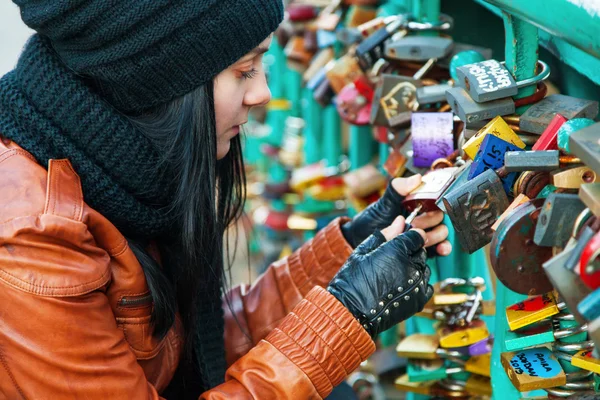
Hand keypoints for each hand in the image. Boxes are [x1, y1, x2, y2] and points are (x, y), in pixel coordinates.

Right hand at [328, 217, 433, 337]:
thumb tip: (400, 221)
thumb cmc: (353, 280)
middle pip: (421, 252)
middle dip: (411, 253)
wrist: (352, 311)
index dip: (409, 237)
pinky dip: (418, 285)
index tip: (401, 243)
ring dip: (414, 269)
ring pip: (425, 268)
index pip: (417, 235)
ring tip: (394, 276)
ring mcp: (417, 284)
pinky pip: (427, 285)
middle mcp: (411, 266)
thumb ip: (385, 234)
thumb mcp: (364, 250)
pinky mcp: (419, 299)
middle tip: (392, 262)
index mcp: (397, 250)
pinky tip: (401, 287)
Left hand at [341, 175, 451, 255]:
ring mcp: (424, 234)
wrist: (360, 239)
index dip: (435, 204)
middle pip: (440, 218)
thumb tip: (418, 178)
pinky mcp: (423, 249)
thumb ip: (398, 188)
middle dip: (430, 222)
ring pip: (441, 234)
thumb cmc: (372, 218)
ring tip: (420, 237)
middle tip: (414, 225)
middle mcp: (424, 218)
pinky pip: (439, 249)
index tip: (427, 208)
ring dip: (435, 236)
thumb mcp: (384, 202)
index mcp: (417, 203)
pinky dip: (443, 248)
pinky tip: (440, 248)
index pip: (436, 201)